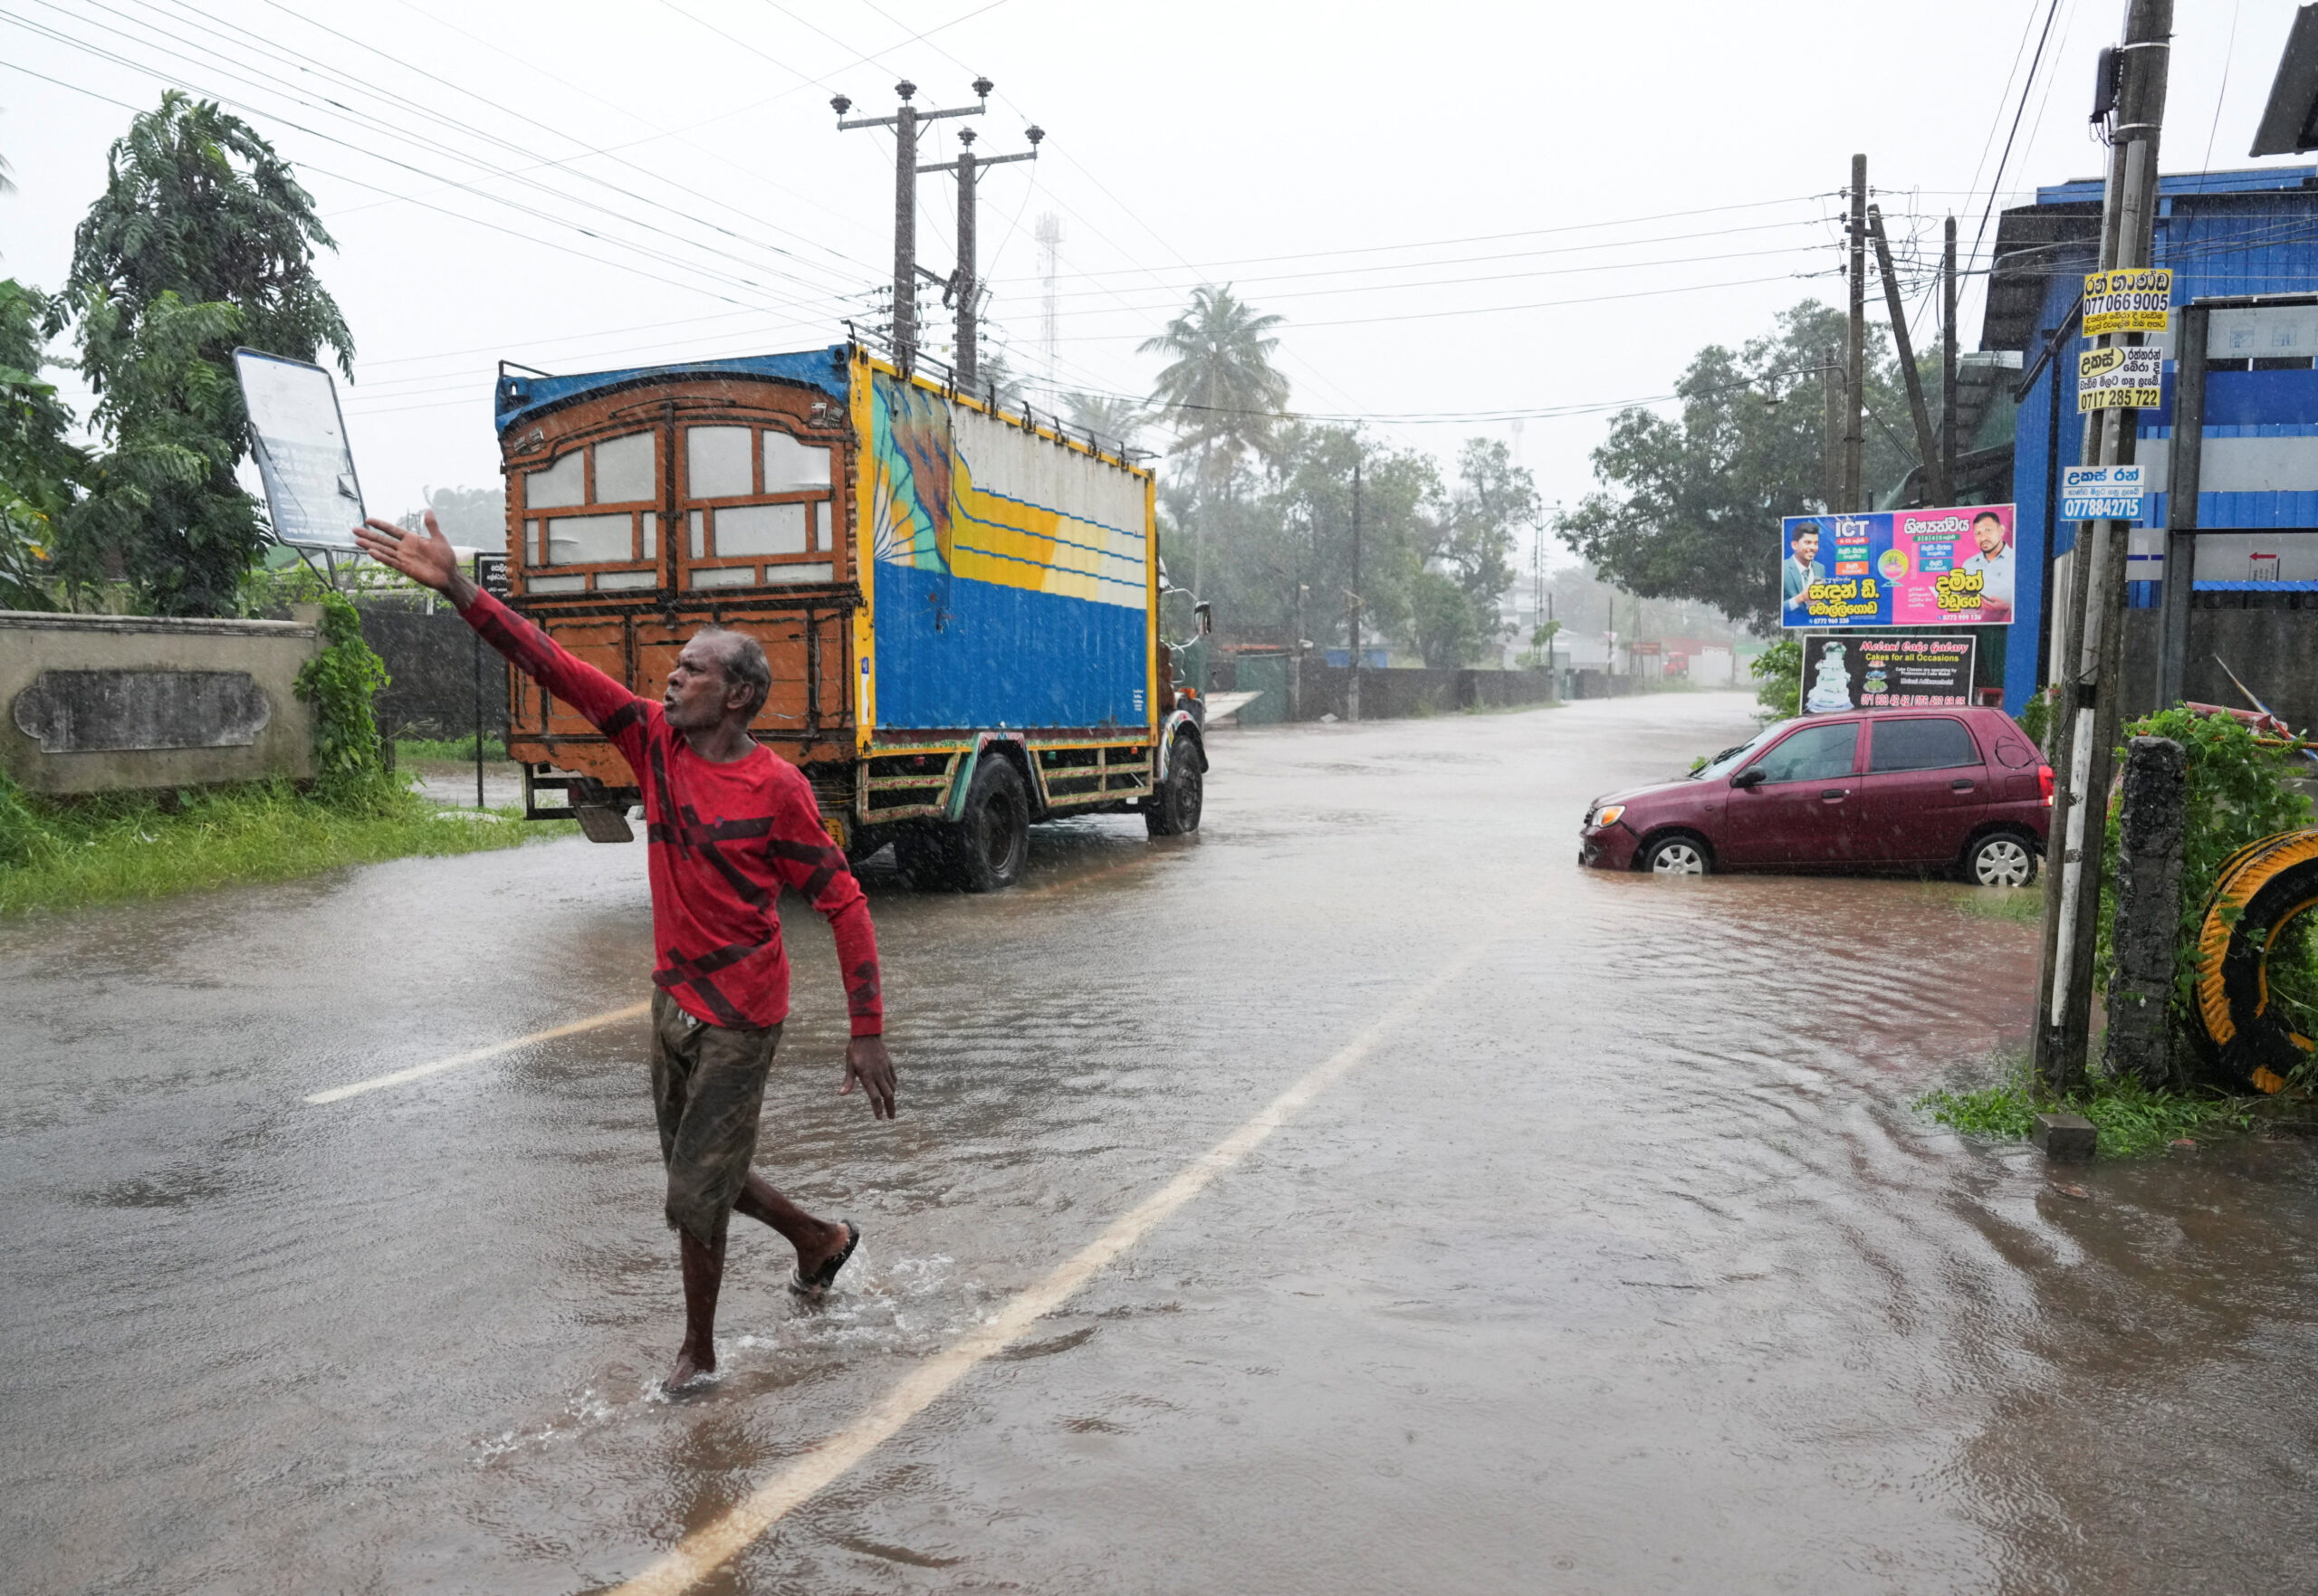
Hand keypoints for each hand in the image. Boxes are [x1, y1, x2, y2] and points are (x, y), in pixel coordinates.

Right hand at [352, 511, 471, 600]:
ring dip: (370, 545)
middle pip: (383, 540)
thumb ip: (432, 526)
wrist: (448, 575)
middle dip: (369, 535)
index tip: (368, 520)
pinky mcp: (405, 568)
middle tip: (355, 529)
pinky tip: (371, 552)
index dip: (380, 525)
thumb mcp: (439, 538)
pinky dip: (381, 557)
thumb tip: (428, 510)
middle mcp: (404, 548)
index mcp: (411, 539)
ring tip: (357, 541)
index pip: (392, 530)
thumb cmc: (445, 557)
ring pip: (383, 550)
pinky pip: (390, 561)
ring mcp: (403, 558)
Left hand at [841, 1035, 896, 1119]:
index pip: (874, 1097)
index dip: (877, 1108)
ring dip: (892, 1099)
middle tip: (891, 1118)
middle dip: (890, 1108)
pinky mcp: (889, 1064)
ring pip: (892, 1088)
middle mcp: (878, 1074)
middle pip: (887, 1095)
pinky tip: (892, 1090)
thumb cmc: (855, 1050)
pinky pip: (893, 1079)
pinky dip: (893, 1086)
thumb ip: (848, 1081)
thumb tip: (841, 1094)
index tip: (879, 1117)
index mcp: (868, 1076)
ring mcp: (885, 1069)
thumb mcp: (849, 1065)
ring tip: (891, 1107)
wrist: (867, 1034)